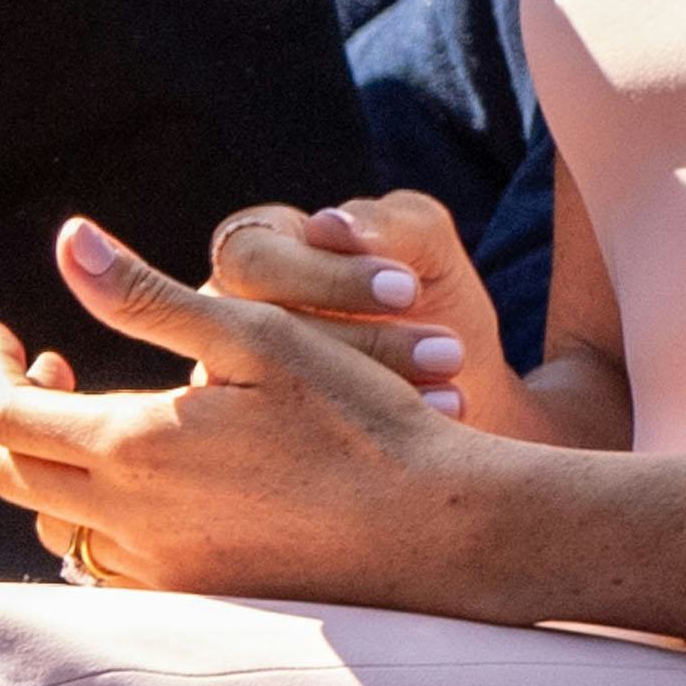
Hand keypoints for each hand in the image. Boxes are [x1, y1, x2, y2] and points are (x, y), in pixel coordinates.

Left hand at [0, 216, 481, 599]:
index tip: (5, 331)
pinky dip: (99, 516)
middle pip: (16, 475)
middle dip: (19, 412)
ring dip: (57, 467)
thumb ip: (148, 295)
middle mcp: (129, 522)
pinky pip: (107, 565)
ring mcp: (159, 570)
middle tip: (56, 362)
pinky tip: (154, 476)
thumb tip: (69, 241)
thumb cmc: (351, 415)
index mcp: (133, 448)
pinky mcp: (195, 596)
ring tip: (105, 415)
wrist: (423, 523)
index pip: (10, 414)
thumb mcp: (253, 334)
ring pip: (57, 526)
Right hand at [206, 190, 533, 435]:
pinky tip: (436, 433)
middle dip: (353, 343)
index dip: (326, 275)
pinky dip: (367, 448)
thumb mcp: (427, 252)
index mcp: (260, 254)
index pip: (251, 257)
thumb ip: (389, 225)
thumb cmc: (432, 300)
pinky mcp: (260, 461)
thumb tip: (328, 224)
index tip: (409, 291)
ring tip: (451, 392)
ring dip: (367, 400)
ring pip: (269, 403)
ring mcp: (233, 397)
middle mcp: (227, 325)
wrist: (458, 385)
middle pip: (245, 331)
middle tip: (443, 353)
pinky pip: (294, 460)